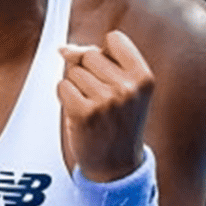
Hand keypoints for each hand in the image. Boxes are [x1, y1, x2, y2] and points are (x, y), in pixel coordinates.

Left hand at [58, 30, 153, 180]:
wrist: (117, 167)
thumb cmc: (118, 124)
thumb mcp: (124, 89)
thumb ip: (99, 60)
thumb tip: (64, 49)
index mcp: (143, 77)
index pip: (114, 38)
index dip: (105, 54)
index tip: (110, 75)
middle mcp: (127, 87)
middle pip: (90, 54)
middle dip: (88, 72)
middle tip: (101, 99)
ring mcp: (106, 100)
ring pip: (74, 71)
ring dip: (76, 88)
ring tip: (92, 109)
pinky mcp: (84, 113)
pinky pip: (62, 86)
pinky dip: (65, 98)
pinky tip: (79, 114)